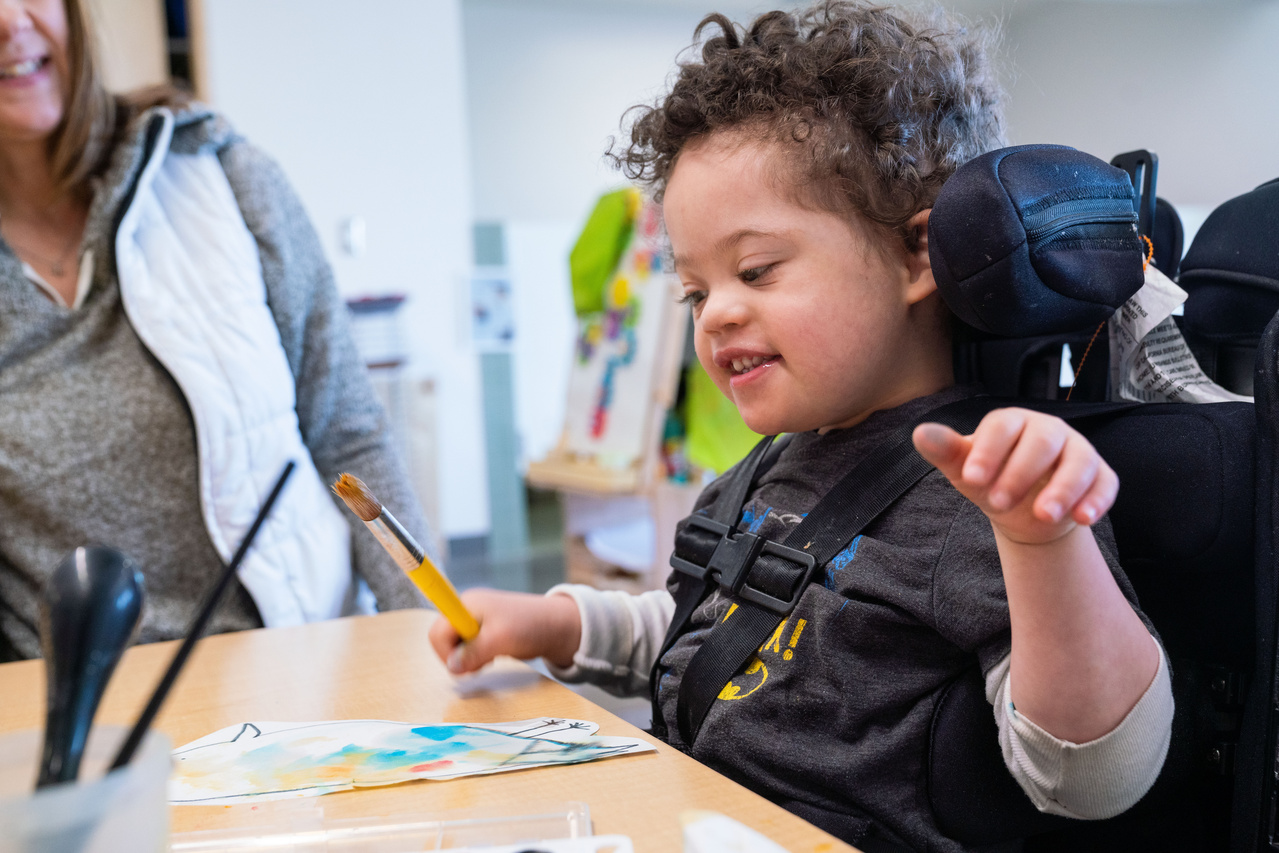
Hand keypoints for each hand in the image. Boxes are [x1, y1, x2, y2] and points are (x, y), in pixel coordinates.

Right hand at [427, 588, 581, 673]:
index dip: (444, 652)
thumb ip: (473, 653)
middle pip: (443, 640)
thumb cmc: (530, 625)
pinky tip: (492, 658)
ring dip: (468, 660)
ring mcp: (475, 622)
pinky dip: (476, 659)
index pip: (437, 631)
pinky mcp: (484, 633)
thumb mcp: (500, 639)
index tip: (460, 665)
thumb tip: (452, 667)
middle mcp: (467, 610)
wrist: (556, 626)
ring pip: (455, 648)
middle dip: (456, 657)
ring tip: (490, 659)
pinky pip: (468, 650)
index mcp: (466, 604)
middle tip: (478, 665)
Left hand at [912, 407, 1117, 544]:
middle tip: (998, 503)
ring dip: (1064, 488)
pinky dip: (1098, 500)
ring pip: (1079, 461)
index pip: (1001, 427)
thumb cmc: (991, 479)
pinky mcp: (1100, 475)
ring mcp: (1077, 451)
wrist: (1023, 509)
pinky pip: (1106, 483)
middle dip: (1021, 472)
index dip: (988, 451)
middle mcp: (1048, 431)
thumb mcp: (965, 469)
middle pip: (1042, 442)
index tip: (970, 478)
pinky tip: (1083, 519)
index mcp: (1012, 422)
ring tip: (1043, 515)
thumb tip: (920, 433)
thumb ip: (946, 452)